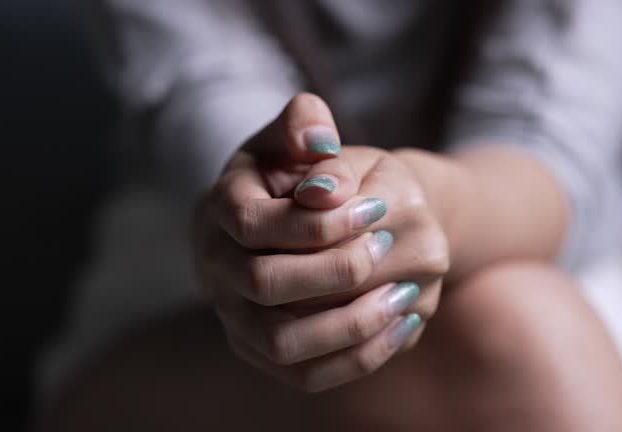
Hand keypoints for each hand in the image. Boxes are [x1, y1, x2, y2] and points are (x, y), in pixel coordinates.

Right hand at [194, 94, 448, 391]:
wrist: (275, 222)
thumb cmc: (291, 176)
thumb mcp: (292, 138)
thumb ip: (302, 124)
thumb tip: (321, 143)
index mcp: (220, 211)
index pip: (252, 223)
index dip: (314, 220)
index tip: (374, 207)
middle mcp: (217, 270)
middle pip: (264, 284)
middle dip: (334, 269)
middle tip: (386, 247)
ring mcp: (236, 319)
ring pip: (284, 343)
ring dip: (348, 324)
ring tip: (404, 294)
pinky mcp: (263, 353)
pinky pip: (307, 375)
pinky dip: (356, 358)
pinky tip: (402, 325)